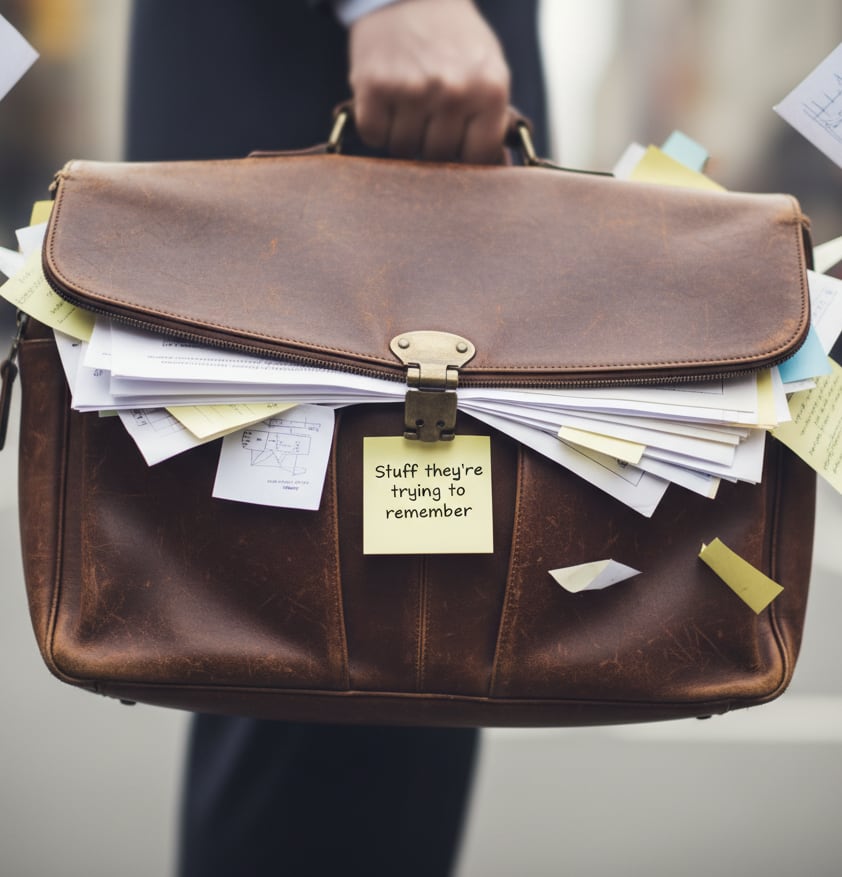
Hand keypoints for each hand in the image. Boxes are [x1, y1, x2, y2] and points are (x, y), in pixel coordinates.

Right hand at [348, 0, 510, 162]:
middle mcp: (453, 90)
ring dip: (402, 132)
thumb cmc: (454, 42)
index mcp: (489, 89)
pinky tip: (387, 100)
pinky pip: (373, 135)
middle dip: (431, 140)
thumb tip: (496, 168)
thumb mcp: (490, 73)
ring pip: (402, 149)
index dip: (464, 152)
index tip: (458, 137)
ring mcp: (412, 88)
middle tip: (429, 109)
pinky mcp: (375, 86)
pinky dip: (376, 124)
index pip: (477, 157)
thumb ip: (493, 121)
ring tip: (409, 101)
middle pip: (437, 156)